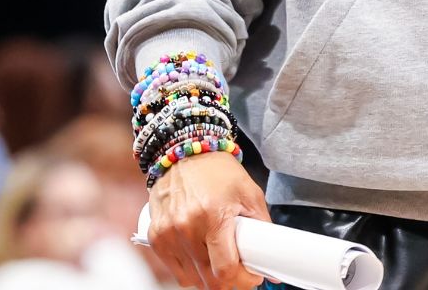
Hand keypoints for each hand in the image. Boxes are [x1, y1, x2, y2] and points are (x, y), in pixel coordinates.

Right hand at [146, 152, 269, 289]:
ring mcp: (168, 233)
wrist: (186, 150)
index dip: (243, 281)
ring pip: (191, 279)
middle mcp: (187, 227)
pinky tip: (201, 256)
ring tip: (219, 261)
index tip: (252, 278)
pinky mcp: (155, 236)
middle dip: (229, 281)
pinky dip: (190, 270)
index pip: (225, 269)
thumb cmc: (219, 172)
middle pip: (208, 279)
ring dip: (208, 277)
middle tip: (239, 270)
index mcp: (214, 216)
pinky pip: (175, 269)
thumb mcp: (250, 194)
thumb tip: (271, 259)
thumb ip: (262, 228)